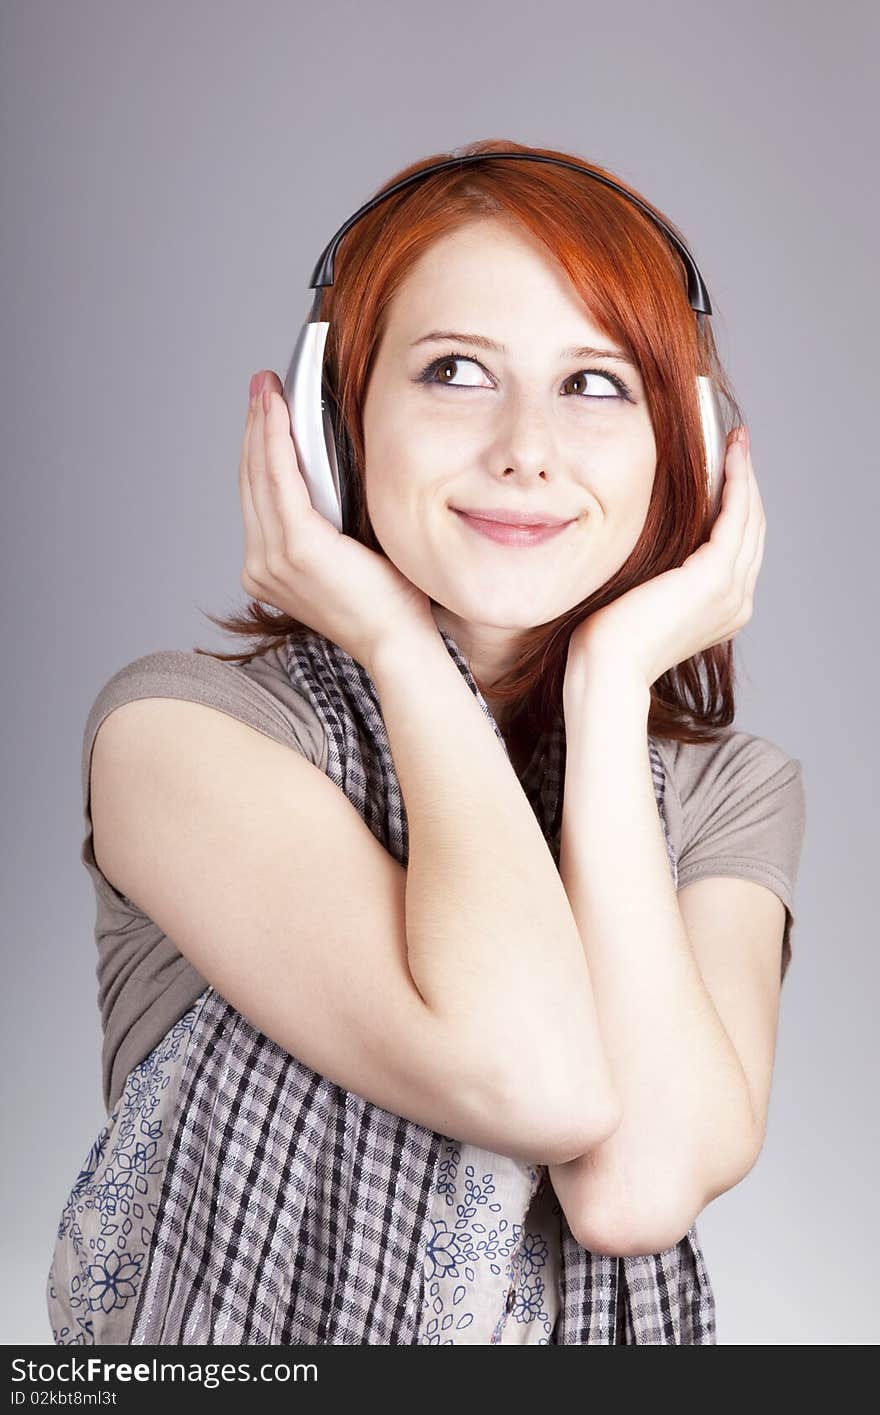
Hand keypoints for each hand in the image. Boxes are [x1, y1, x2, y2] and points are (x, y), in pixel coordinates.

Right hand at [239, 370, 436, 673]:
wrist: (399, 642)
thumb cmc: (389, 602)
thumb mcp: (350, 552)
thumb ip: (332, 518)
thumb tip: (334, 470)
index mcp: (270, 569)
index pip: (260, 496)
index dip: (259, 448)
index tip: (266, 409)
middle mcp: (260, 566)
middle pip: (253, 480)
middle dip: (256, 428)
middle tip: (262, 385)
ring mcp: (271, 560)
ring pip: (260, 475)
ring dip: (262, 425)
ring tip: (268, 386)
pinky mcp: (294, 547)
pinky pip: (279, 480)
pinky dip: (276, 440)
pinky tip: (279, 409)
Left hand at [567, 428, 765, 688]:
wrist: (606, 667)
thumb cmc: (610, 638)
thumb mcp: (644, 595)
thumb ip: (663, 570)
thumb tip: (656, 535)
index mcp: (722, 609)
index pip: (739, 547)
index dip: (738, 504)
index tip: (729, 468)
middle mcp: (736, 602)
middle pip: (753, 529)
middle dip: (747, 483)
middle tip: (738, 444)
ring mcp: (731, 592)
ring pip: (749, 519)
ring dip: (745, 476)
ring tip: (737, 443)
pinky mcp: (715, 578)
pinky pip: (736, 518)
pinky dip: (735, 484)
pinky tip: (728, 459)